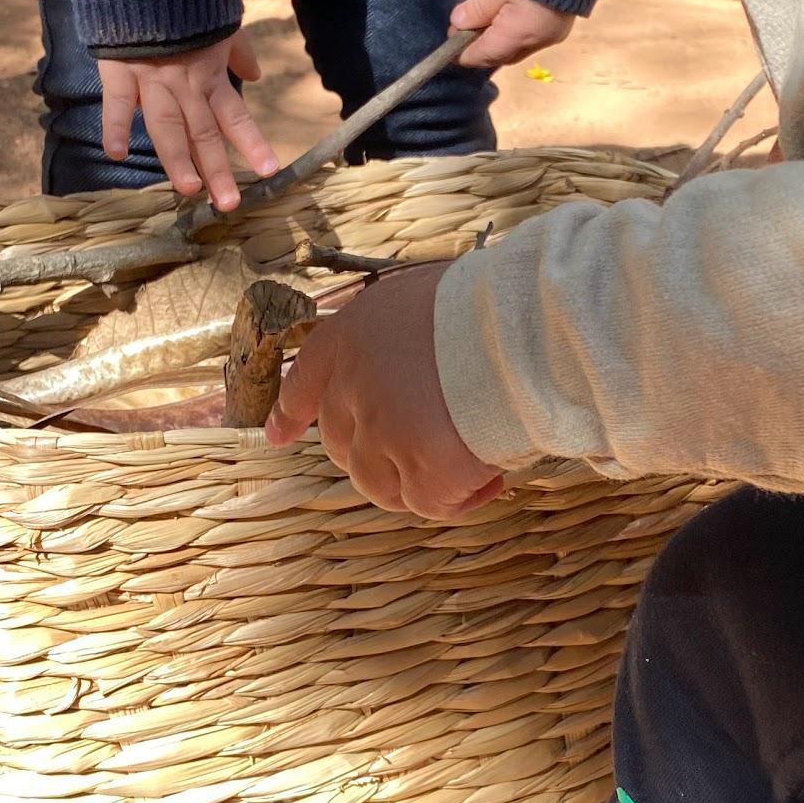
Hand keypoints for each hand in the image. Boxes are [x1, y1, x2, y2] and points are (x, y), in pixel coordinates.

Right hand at [96, 33, 279, 209]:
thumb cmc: (188, 0)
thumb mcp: (221, 22)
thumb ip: (238, 51)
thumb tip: (257, 73)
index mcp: (210, 76)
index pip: (235, 117)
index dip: (252, 143)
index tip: (270, 171)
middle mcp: (184, 84)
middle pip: (203, 133)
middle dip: (217, 169)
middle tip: (229, 203)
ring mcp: (151, 80)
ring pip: (166, 126)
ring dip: (177, 158)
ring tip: (189, 189)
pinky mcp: (120, 70)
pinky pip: (117, 102)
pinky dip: (115, 126)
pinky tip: (116, 153)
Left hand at [265, 260, 504, 519]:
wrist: (525, 327)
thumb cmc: (493, 304)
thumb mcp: (427, 299)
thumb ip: (404, 340)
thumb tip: (422, 372)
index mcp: (352, 335)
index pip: (305, 379)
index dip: (291, 410)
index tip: (278, 435)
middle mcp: (354, 385)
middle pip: (343, 443)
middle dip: (380, 454)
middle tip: (432, 446)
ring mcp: (383, 432)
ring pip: (379, 483)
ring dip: (418, 483)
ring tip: (473, 463)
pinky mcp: (420, 470)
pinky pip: (429, 503)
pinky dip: (459, 498)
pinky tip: (491, 478)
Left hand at [448, 0, 575, 70]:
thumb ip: (475, 9)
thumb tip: (458, 23)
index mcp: (519, 36)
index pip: (484, 56)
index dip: (463, 52)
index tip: (450, 38)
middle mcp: (539, 42)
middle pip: (502, 55)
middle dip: (482, 46)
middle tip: (465, 26)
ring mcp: (553, 34)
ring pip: (517, 47)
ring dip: (500, 38)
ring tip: (485, 18)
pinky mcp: (561, 24)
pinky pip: (532, 37)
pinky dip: (516, 32)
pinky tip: (507, 15)